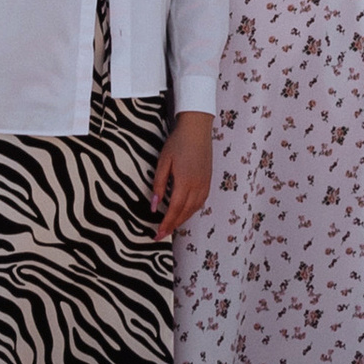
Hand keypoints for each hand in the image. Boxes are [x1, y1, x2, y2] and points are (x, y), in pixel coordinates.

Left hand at [148, 111, 214, 233]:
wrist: (197, 128)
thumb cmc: (178, 142)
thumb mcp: (163, 162)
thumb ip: (158, 185)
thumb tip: (154, 206)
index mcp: (185, 181)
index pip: (175, 209)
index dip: (166, 223)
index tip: (158, 234)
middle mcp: (197, 185)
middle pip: (185, 212)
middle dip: (173, 226)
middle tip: (161, 235)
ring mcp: (205, 183)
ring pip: (194, 209)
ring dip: (183, 220)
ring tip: (171, 226)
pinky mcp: (208, 180)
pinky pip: (201, 202)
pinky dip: (191, 211)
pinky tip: (184, 212)